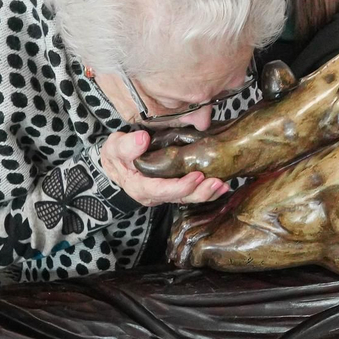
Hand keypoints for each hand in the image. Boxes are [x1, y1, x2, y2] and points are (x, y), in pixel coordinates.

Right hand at [99, 130, 228, 206]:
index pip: (162, 190)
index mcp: (140, 187)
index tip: (197, 176)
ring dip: (207, 194)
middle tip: (218, 183)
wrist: (117, 163)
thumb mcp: (114, 147)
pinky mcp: (174, 189)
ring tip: (224, 185)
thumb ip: (126, 145)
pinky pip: (191, 193)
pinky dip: (206, 190)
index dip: (180, 186)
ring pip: (188, 198)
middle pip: (180, 198)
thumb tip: (142, 139)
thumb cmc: (116, 155)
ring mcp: (166, 194)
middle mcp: (155, 195)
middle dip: (200, 192)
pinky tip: (221, 185)